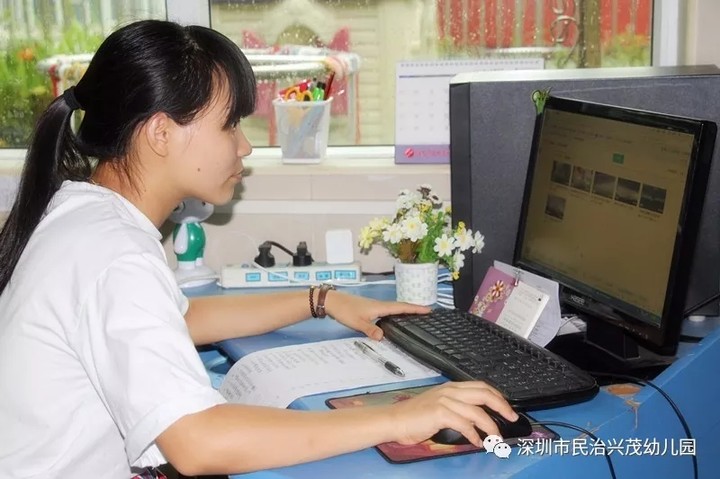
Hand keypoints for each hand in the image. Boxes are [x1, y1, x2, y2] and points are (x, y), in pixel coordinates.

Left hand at [323, 291, 429, 339]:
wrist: (332, 301)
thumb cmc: (344, 310)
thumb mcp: (357, 322)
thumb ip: (370, 329)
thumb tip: (383, 337)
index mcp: (380, 307)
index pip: (401, 307)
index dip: (415, 309)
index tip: (429, 309)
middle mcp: (379, 305)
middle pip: (400, 306)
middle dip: (414, 309)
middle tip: (427, 312)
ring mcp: (374, 306)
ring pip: (394, 308)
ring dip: (405, 310)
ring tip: (415, 315)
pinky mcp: (369, 308)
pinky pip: (387, 310)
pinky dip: (395, 312)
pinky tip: (394, 318)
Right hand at [386, 381, 518, 445]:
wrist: (395, 420)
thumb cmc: (414, 417)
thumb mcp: (439, 406)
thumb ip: (457, 408)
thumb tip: (478, 419)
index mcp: (451, 387)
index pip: (481, 386)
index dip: (498, 396)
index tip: (508, 408)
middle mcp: (450, 391)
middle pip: (484, 394)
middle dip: (502, 406)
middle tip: (511, 418)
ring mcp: (445, 400)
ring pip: (477, 411)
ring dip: (491, 426)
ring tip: (496, 438)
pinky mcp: (440, 413)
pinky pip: (465, 424)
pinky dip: (474, 435)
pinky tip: (477, 442)